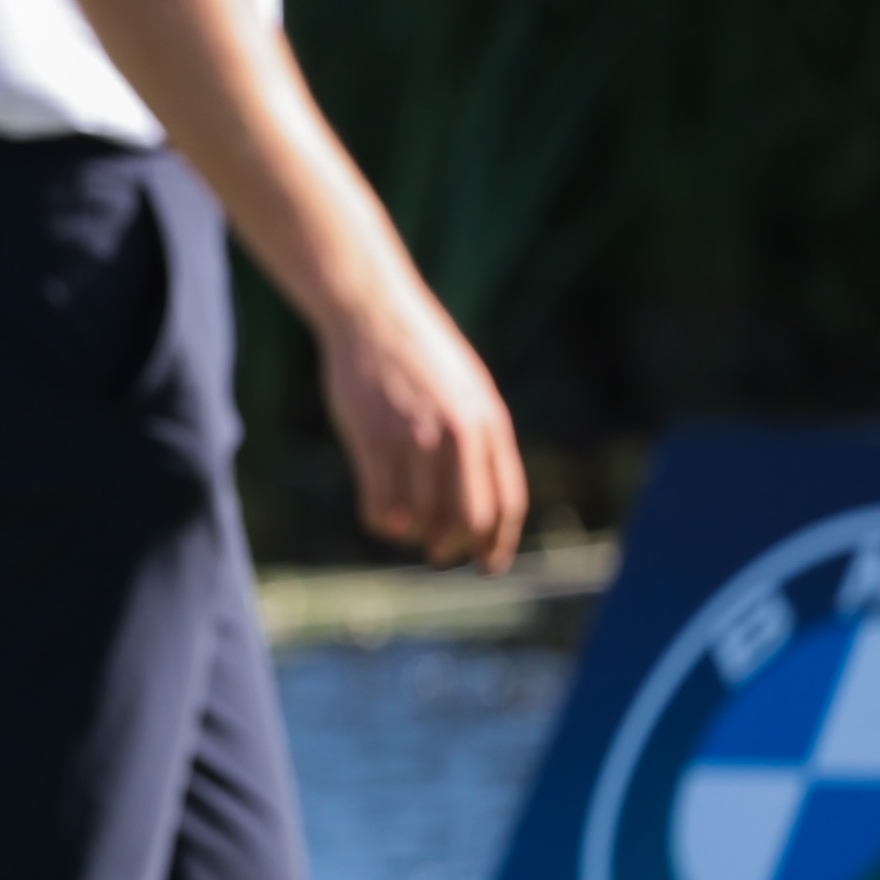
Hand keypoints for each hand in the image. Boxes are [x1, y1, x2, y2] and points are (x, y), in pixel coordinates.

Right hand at [317, 279, 525, 569]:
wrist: (373, 314)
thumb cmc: (419, 355)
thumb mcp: (467, 392)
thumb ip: (477, 440)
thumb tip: (478, 498)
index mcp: (489, 425)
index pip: (506, 503)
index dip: (498, 544)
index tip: (487, 565)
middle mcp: (458, 435)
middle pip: (468, 520)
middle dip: (453, 548)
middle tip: (437, 553)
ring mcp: (414, 438)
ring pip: (421, 518)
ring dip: (411, 535)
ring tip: (400, 526)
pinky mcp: (373, 439)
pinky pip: (380, 505)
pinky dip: (379, 521)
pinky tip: (376, 511)